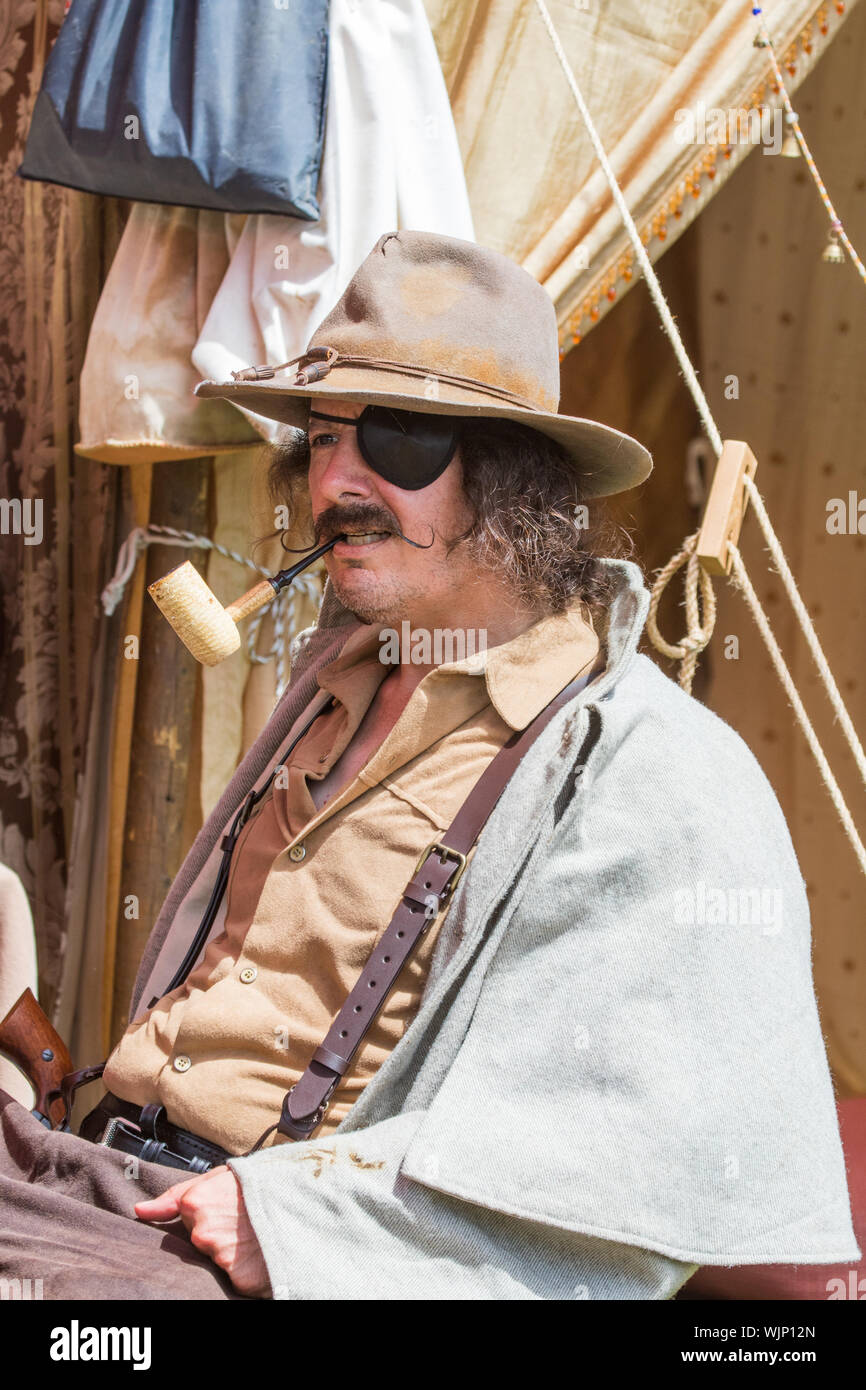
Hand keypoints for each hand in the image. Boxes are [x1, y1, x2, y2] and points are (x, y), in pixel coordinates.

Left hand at [134, 1164, 270, 1296]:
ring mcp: (221, 1257)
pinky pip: (235, 1275)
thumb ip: (175, 1195)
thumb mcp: (219, 1177)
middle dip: (218, 1233)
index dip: (209, 1214)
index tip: (225, 1210)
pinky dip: (245, 1265)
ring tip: (255, 1232)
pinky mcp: (238, 1278)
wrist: (301, 1202)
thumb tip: (140, 1211)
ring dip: (232, 1249)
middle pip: (201, 1241)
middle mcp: (203, 1234)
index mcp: (195, 1204)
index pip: (188, 1220)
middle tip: (243, 1220)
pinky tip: (260, 1249)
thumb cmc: (260, 1186)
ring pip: (218, 1258)